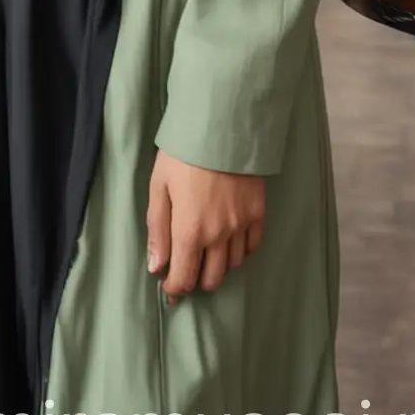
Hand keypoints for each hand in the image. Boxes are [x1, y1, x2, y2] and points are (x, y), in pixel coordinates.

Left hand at [146, 150, 264, 300]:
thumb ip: (157, 229)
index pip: (184, 277)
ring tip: (205, 251)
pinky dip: (239, 251)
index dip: (175, 289)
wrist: (222, 126)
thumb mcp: (159, 186)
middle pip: (211, 279)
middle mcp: (218, 235)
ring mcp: (241, 226)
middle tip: (186, 268)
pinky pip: (251, 247)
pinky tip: (228, 240)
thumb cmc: (183, 154)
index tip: (169, 288)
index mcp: (189, 230)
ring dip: (217, 265)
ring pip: (232, 266)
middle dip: (196, 280)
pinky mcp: (258, 213)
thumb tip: (156, 266)